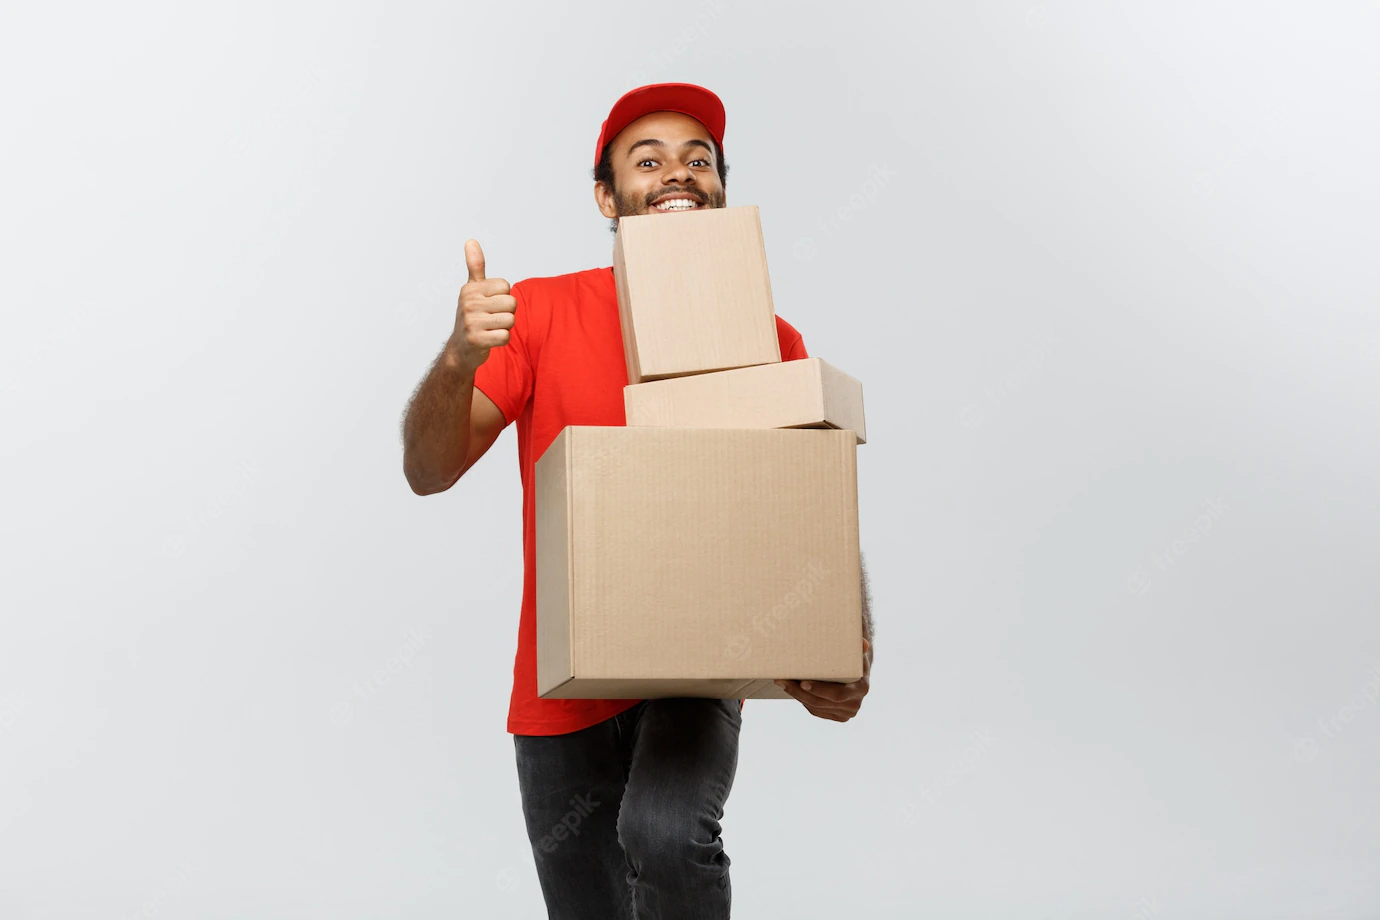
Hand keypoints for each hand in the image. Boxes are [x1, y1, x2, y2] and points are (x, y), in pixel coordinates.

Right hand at [448, 239, 515, 373]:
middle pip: (511, 303)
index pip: (506, 286)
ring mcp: (471, 322)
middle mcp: (469, 303)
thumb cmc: (472, 316)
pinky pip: (505, 336)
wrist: (460, 349)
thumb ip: (475, 266)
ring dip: (505, 327)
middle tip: (492, 319)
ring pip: (510, 320)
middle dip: (507, 313)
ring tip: (490, 329)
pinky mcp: (476, 340)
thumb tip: (471, 241)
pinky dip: (501, 340)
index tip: (490, 305)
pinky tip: (489, 339)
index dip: (503, 297)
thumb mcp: (472, 289)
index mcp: (470, 289)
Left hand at [775, 638, 871, 721]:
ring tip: (782, 683)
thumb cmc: (854, 657)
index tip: (802, 682)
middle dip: (799, 692)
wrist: (858, 671)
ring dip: (797, 696)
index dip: (819, 690)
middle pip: (821, 702)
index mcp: (861, 688)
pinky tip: (792, 690)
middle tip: (783, 680)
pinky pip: (815, 711)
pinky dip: (803, 701)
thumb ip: (859, 646)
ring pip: (815, 707)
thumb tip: (864, 643)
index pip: (838, 694)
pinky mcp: (836, 716)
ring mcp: (845, 713)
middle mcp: (854, 704)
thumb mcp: (857, 651)